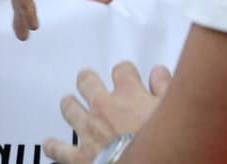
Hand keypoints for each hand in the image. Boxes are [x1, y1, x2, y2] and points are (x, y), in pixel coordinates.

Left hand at [43, 61, 171, 162]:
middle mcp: (104, 107)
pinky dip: (55, 147)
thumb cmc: (166, 144)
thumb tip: (159, 73)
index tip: (127, 76)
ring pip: (69, 107)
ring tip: (72, 106)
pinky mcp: (80, 156)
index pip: (122, 71)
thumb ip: (166, 89)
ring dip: (71, 106)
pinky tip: (52, 146)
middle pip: (86, 81)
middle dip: (89, 80)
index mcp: (129, 96)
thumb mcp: (175, 112)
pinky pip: (59, 149)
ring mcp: (89, 129)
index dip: (125, 73)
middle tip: (91, 83)